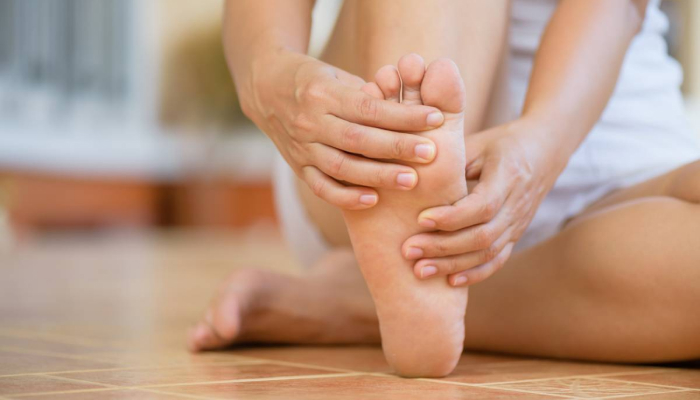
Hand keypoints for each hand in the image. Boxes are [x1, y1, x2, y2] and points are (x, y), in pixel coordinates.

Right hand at [237, 48, 444, 209]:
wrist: (265, 89)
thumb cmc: (314, 79)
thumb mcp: (338, 75)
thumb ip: (368, 94)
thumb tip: (409, 105)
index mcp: (323, 94)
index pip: (369, 108)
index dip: (404, 115)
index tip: (436, 119)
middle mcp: (310, 122)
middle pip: (358, 139)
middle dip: (397, 147)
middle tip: (431, 153)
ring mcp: (302, 147)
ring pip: (342, 166)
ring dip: (378, 175)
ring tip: (410, 180)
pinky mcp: (298, 167)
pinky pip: (321, 187)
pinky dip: (346, 196)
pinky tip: (373, 200)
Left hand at [401, 118, 564, 285]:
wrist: (544, 150)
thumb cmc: (501, 143)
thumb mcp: (478, 143)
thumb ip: (452, 162)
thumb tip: (414, 178)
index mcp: (508, 176)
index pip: (482, 206)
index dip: (451, 218)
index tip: (420, 219)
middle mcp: (516, 205)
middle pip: (482, 236)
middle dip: (442, 247)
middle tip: (408, 250)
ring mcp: (518, 224)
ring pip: (488, 253)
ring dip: (452, 265)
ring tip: (419, 270)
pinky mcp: (515, 235)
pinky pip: (497, 260)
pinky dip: (474, 274)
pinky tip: (450, 281)